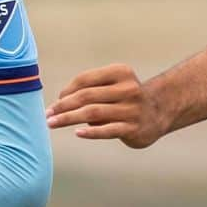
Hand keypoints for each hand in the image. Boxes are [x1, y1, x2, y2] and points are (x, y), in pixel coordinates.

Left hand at [46, 63, 168, 148]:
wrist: (159, 112)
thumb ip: (89, 91)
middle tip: (47, 114)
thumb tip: (60, 103)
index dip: (67, 91)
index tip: (55, 102)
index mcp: (120, 73)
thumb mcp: (112, 86)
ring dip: (69, 118)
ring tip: (52, 123)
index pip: (85, 79)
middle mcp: (128, 88)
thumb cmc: (125, 98)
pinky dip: (91, 132)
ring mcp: (131, 109)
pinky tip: (77, 133)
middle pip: (86, 96)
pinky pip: (108, 130)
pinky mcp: (133, 128)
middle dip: (63, 106)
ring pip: (93, 113)